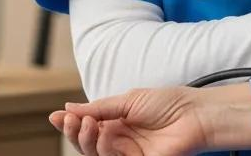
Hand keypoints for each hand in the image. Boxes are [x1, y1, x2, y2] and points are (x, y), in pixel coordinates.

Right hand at [50, 84, 250, 155]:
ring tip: (89, 124)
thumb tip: (69, 107)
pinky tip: (102, 135)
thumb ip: (100, 108)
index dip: (70, 122)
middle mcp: (120, 138)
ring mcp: (127, 152)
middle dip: (74, 131)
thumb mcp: (128, 100)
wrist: (194, 115)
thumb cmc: (168, 103)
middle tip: (72, 119)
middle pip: (87, 143)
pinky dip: (101, 150)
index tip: (57, 115)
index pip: (87, 125)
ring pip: (95, 154)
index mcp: (117, 121)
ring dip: (86, 139)